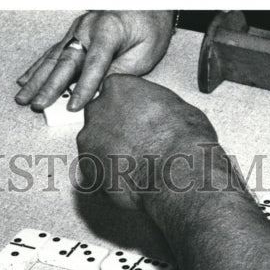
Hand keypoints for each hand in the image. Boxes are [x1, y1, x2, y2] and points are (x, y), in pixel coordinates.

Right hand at [15, 11, 173, 111]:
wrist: (146, 4)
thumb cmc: (148, 27)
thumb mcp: (145, 53)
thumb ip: (122, 72)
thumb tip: (102, 92)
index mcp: (108, 30)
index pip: (94, 63)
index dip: (83, 87)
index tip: (74, 107)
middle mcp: (87, 28)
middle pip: (66, 61)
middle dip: (50, 86)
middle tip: (38, 105)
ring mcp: (77, 31)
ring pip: (53, 59)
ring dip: (36, 81)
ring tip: (23, 98)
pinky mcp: (73, 36)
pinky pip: (51, 54)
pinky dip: (37, 69)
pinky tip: (25, 80)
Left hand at [76, 75, 224, 211]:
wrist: (176, 172)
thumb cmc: (182, 140)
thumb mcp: (177, 108)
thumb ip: (156, 107)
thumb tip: (162, 116)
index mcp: (119, 87)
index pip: (114, 94)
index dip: (127, 112)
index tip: (136, 122)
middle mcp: (98, 109)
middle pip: (100, 119)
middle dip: (113, 133)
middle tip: (135, 147)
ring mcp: (88, 139)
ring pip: (95, 147)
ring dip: (109, 156)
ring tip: (133, 168)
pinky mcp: (87, 167)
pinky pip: (95, 172)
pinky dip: (107, 178)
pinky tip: (127, 182)